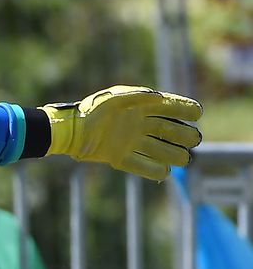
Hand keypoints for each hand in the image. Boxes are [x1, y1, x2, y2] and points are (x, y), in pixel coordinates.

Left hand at [42, 85, 201, 180]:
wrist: (70, 130)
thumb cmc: (91, 110)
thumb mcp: (113, 99)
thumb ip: (137, 96)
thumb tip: (160, 97)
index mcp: (139, 107)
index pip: (168, 107)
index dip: (184, 109)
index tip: (198, 113)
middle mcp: (137, 124)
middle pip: (167, 130)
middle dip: (183, 135)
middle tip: (194, 139)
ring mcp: (129, 141)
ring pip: (157, 149)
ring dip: (172, 154)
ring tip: (184, 159)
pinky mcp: (118, 157)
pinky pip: (139, 165)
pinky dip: (151, 170)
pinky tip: (164, 172)